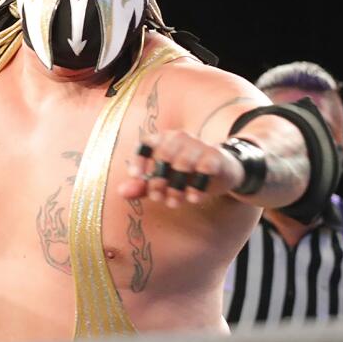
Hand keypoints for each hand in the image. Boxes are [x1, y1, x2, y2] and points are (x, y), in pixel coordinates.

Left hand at [120, 130, 244, 206]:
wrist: (221, 170)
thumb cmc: (185, 173)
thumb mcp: (162, 179)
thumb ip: (142, 186)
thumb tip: (121, 192)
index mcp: (164, 139)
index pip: (147, 143)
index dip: (139, 159)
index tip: (135, 177)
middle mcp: (180, 138)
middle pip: (164, 156)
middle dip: (158, 180)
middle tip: (157, 198)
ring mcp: (199, 145)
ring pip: (183, 164)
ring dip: (176, 188)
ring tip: (173, 203)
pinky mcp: (215, 157)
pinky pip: (205, 170)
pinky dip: (197, 187)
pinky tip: (193, 199)